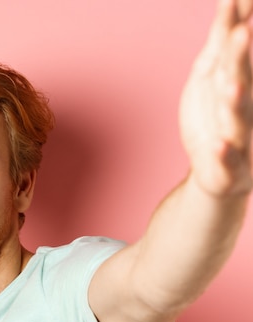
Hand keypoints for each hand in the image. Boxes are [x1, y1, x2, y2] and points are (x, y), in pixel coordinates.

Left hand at [179, 0, 252, 196]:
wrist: (218, 173)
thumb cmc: (215, 119)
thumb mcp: (210, 77)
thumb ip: (220, 44)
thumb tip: (230, 3)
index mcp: (238, 82)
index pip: (235, 51)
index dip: (233, 25)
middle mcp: (243, 105)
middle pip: (241, 79)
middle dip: (241, 57)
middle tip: (240, 33)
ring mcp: (238, 136)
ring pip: (238, 118)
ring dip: (236, 102)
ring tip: (231, 86)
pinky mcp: (228, 165)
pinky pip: (227, 159)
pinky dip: (224, 153)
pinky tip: (220, 145)